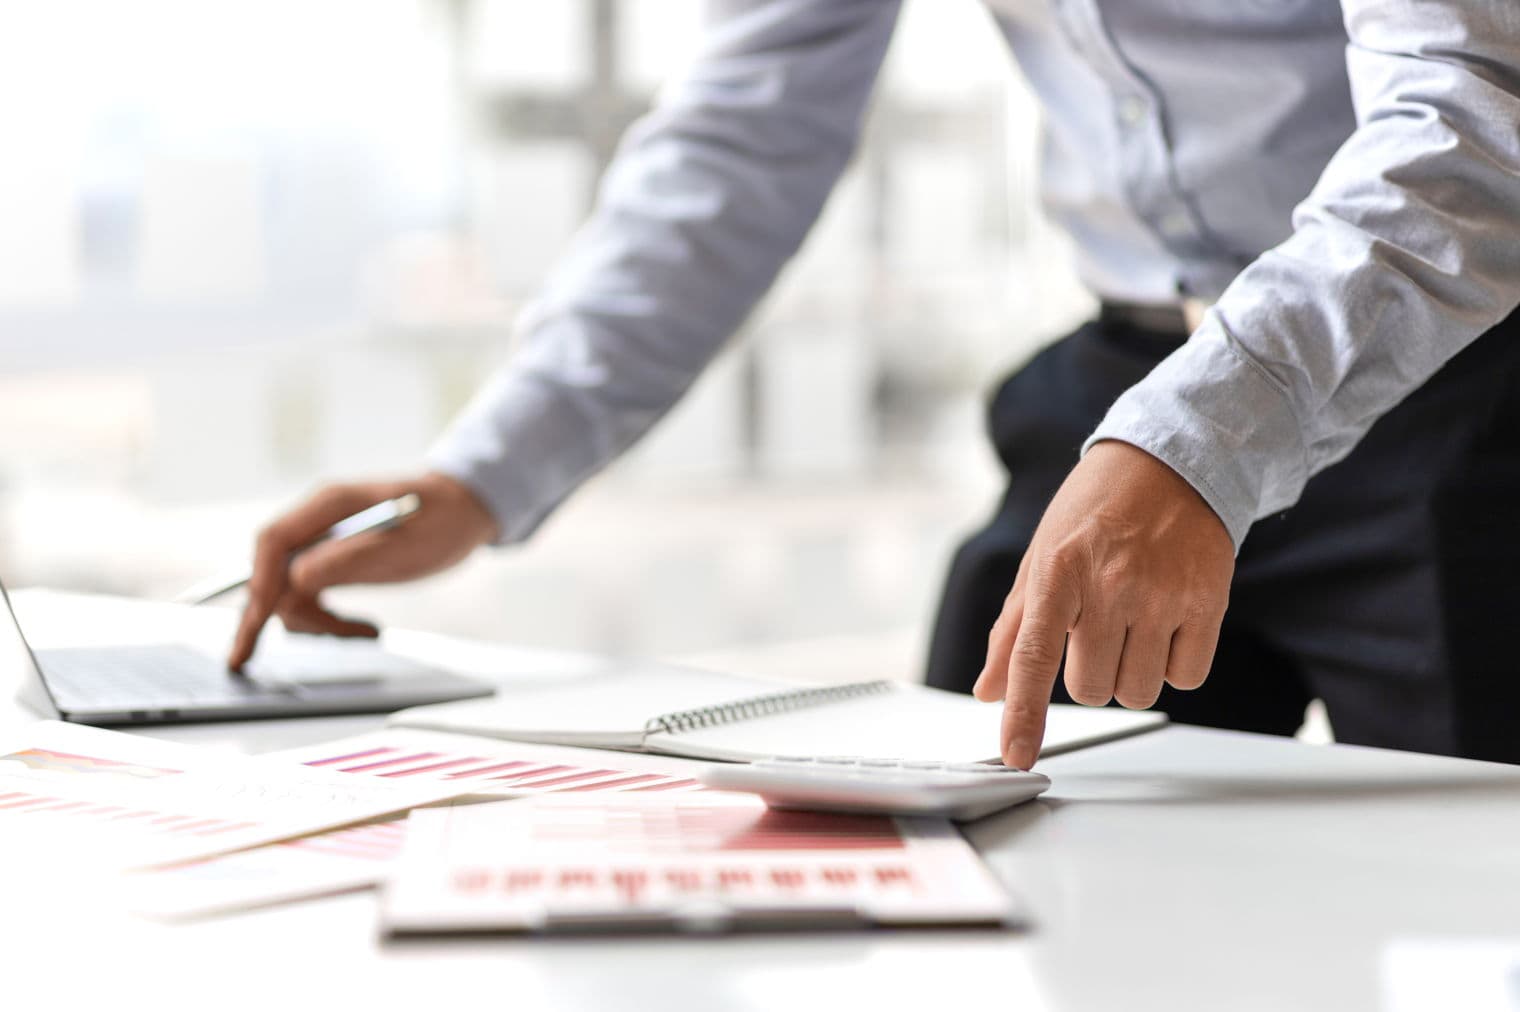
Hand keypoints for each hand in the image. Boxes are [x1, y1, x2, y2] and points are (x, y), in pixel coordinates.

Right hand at [227, 472, 498, 669]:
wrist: (465, 510)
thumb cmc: (443, 519)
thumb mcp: (406, 545)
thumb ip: (353, 558)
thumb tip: (298, 578)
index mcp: (330, 503)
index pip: (273, 541)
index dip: (260, 584)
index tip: (256, 624)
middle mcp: (317, 520)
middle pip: (272, 571)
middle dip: (279, 615)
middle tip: (268, 657)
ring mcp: (321, 541)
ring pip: (290, 592)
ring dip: (318, 622)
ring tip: (366, 632)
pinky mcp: (331, 561)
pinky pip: (311, 597)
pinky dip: (330, 620)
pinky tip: (365, 629)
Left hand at [972, 441, 1233, 768]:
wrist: (1170, 462)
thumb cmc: (1094, 510)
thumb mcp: (1041, 557)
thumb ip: (1014, 629)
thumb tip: (987, 691)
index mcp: (1057, 572)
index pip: (1032, 658)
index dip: (1023, 714)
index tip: (1017, 757)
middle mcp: (1109, 586)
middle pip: (1089, 689)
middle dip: (1088, 672)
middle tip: (1095, 629)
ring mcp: (1161, 595)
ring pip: (1136, 691)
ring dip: (1129, 674)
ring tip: (1131, 624)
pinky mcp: (1208, 602)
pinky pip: (1187, 677)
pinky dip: (1173, 666)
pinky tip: (1166, 626)